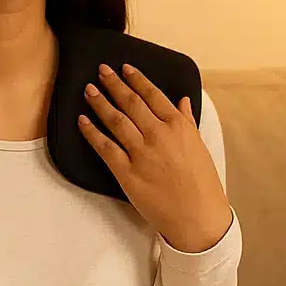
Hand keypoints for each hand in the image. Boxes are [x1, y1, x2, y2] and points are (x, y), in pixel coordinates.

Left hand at [79, 63, 233, 253]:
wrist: (198, 217)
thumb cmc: (202, 184)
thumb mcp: (199, 146)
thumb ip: (187, 121)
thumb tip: (182, 100)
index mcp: (178, 126)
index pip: (153, 94)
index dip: (136, 79)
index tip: (125, 68)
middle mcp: (158, 134)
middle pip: (130, 102)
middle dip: (113, 84)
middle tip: (101, 71)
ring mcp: (141, 153)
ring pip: (115, 120)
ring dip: (100, 102)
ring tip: (89, 90)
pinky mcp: (127, 173)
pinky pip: (104, 147)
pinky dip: (91, 132)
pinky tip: (82, 120)